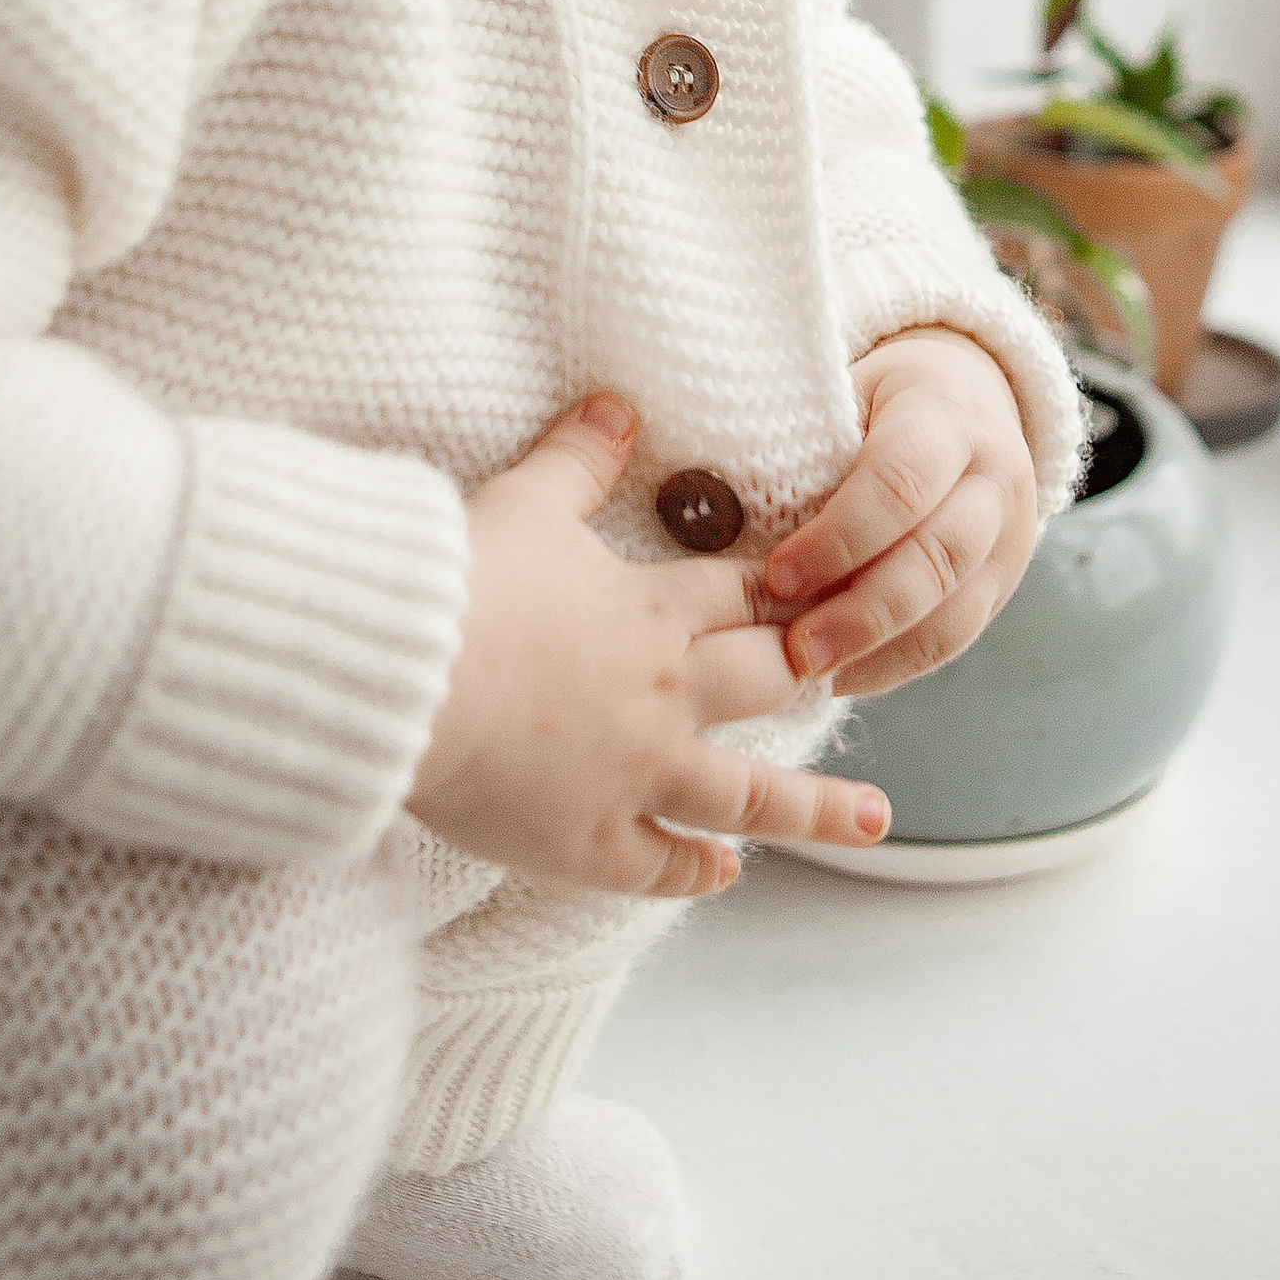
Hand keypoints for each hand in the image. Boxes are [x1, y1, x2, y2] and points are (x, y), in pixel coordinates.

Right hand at [407, 393, 894, 897]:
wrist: (404, 670)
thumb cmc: (460, 580)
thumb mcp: (523, 501)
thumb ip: (577, 458)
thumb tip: (616, 406)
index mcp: (649, 609)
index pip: (740, 595)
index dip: (781, 593)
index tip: (827, 593)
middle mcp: (662, 693)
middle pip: (764, 680)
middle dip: (808, 672)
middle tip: (844, 677)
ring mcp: (634, 773)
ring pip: (749, 794)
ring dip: (816, 809)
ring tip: (876, 819)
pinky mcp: (587, 840)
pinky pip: (661, 863)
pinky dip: (698, 871)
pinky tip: (727, 873)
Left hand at [762, 327, 1039, 696]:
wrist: (967, 394)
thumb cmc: (880, 396)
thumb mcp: (843, 388)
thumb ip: (799, 441)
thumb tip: (713, 505)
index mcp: (949, 416)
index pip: (900, 483)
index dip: (839, 536)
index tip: (778, 575)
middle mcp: (994, 479)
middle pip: (936, 558)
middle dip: (862, 612)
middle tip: (796, 649)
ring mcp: (1008, 538)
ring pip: (953, 611)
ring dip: (878, 650)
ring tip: (812, 672)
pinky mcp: (1001, 585)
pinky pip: (953, 638)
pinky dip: (894, 664)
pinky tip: (841, 676)